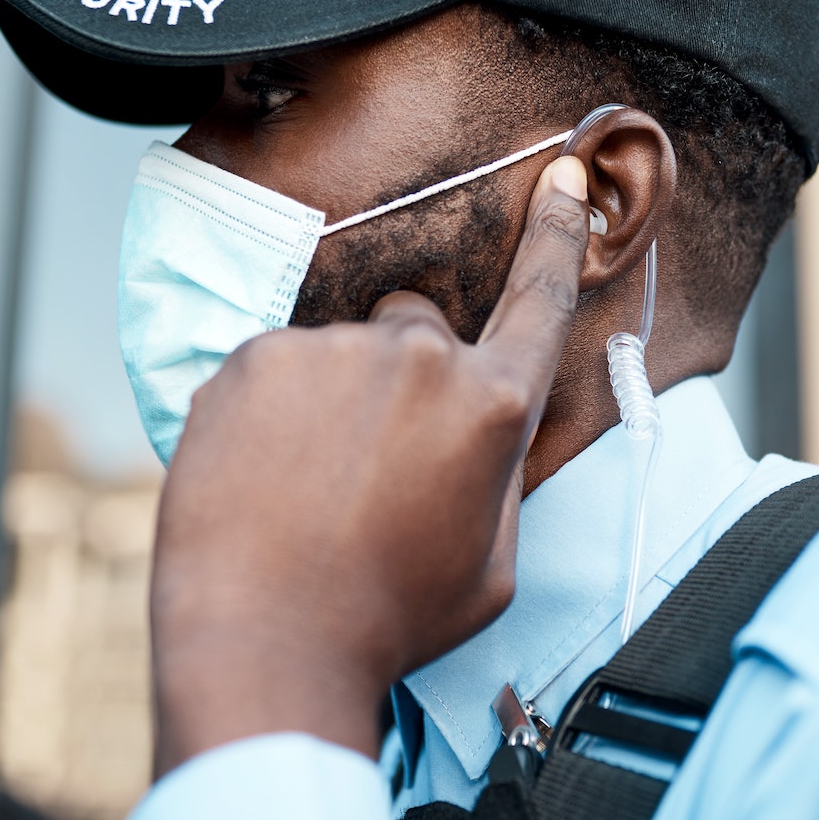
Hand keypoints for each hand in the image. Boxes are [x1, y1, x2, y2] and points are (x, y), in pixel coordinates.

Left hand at [148, 156, 591, 773]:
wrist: (266, 642)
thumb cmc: (386, 622)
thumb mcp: (489, 567)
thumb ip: (495, 476)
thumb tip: (477, 433)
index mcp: (491, 408)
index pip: (538, 300)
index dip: (557, 236)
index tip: (565, 177)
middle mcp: (419, 358)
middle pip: (420, 329)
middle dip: (404, 378)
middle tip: (369, 467)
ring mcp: (330, 351)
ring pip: (338, 355)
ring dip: (330, 402)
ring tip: (305, 492)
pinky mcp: (253, 358)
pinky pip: (272, 369)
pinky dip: (267, 414)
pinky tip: (261, 480)